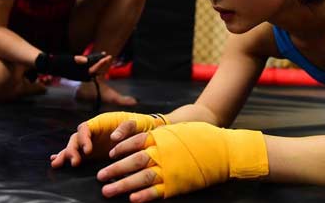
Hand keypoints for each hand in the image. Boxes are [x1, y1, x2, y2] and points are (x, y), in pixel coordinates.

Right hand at [35, 52, 110, 80]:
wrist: (49, 65)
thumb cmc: (57, 62)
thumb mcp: (66, 60)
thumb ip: (77, 60)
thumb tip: (85, 60)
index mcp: (79, 74)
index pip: (93, 69)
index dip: (100, 63)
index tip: (106, 57)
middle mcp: (80, 76)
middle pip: (95, 70)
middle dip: (102, 63)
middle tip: (109, 56)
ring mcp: (80, 74)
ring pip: (92, 69)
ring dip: (98, 63)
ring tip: (105, 56)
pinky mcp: (78, 72)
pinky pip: (88, 67)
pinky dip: (93, 63)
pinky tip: (97, 58)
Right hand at [50, 112, 168, 167]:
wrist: (148, 131)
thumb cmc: (142, 124)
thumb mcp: (137, 122)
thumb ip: (126, 127)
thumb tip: (113, 137)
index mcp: (102, 121)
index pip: (85, 127)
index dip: (83, 138)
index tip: (87, 150)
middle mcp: (94, 131)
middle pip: (76, 138)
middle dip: (72, 149)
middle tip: (74, 162)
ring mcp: (93, 142)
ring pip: (74, 146)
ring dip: (66, 154)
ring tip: (57, 163)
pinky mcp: (94, 152)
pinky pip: (79, 154)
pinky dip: (67, 156)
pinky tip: (57, 161)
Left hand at [97, 122, 268, 201]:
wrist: (224, 150)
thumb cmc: (204, 137)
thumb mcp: (181, 130)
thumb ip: (163, 135)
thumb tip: (148, 140)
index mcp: (162, 137)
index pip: (135, 142)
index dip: (121, 148)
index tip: (110, 154)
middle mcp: (162, 153)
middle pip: (132, 161)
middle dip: (114, 169)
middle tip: (100, 176)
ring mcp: (169, 169)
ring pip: (139, 178)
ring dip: (122, 185)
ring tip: (107, 190)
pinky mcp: (177, 184)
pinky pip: (156, 192)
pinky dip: (143, 196)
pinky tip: (132, 199)